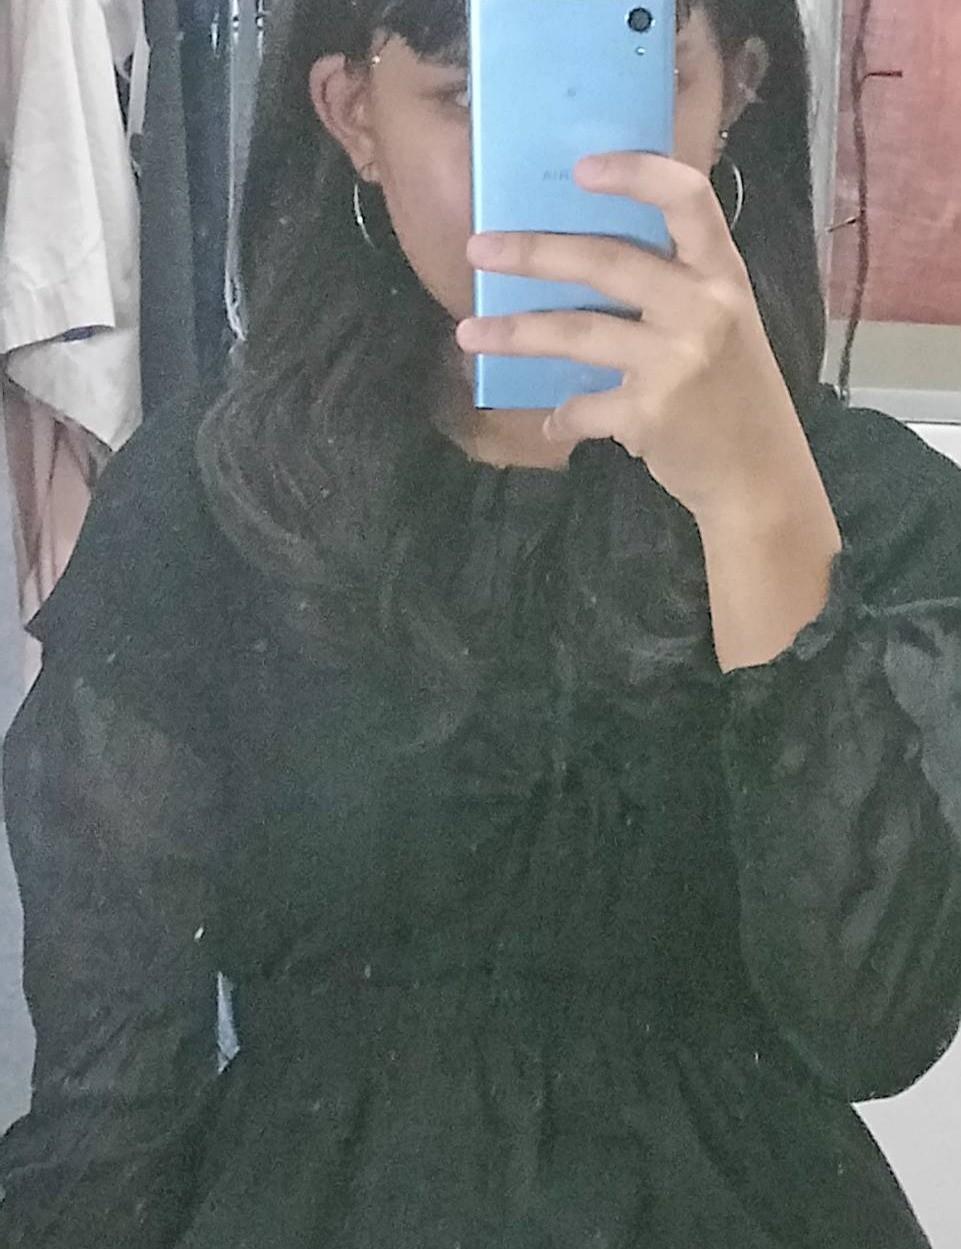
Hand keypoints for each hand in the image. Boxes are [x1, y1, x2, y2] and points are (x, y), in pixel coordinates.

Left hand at [456, 152, 817, 526]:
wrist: (759, 474)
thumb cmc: (733, 393)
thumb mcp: (723, 324)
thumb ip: (674, 289)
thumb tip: (580, 263)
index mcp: (723, 274)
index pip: (688, 200)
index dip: (636, 174)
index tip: (580, 167)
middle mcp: (703, 308)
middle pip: (606, 262)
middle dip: (534, 253)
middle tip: (478, 249)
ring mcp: (677, 362)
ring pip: (578, 333)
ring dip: (516, 334)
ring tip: (469, 333)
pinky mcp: (651, 414)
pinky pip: (584, 407)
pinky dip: (563, 416)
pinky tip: (552, 422)